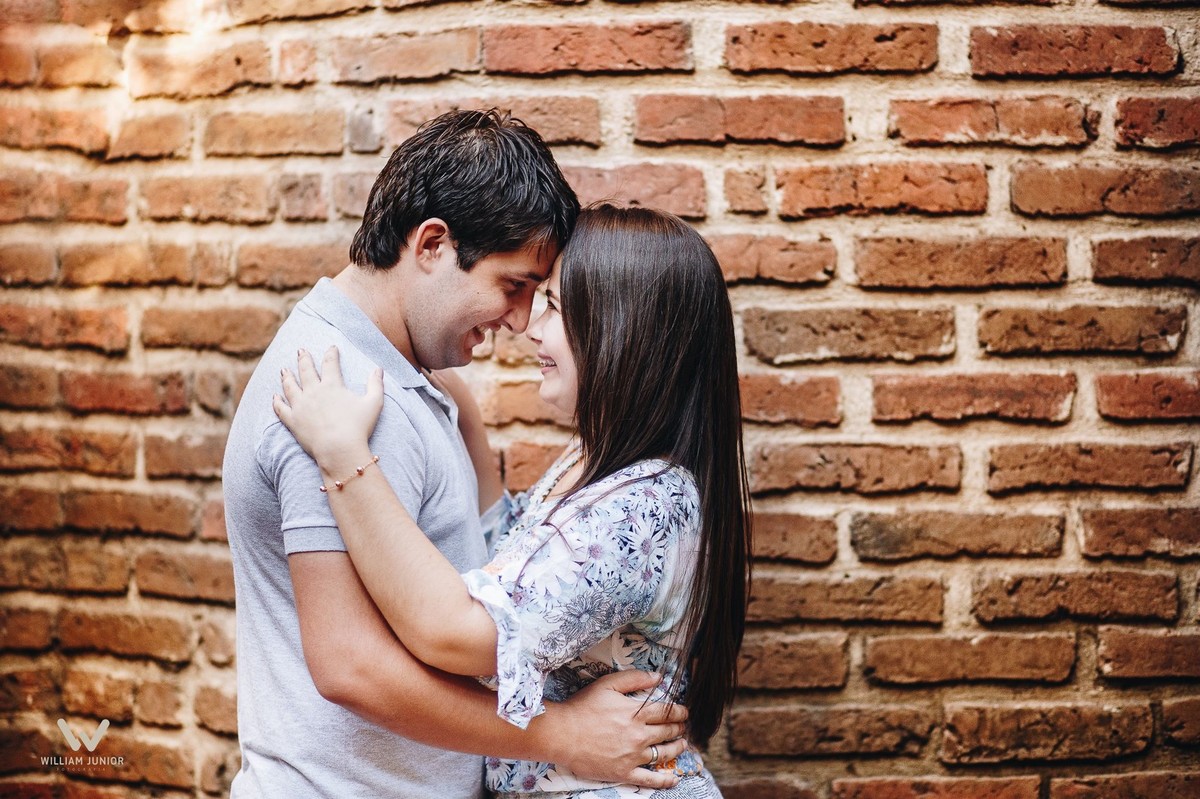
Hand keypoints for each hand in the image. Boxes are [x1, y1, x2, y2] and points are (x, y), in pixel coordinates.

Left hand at [273, 347, 383, 471]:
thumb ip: (376, 385)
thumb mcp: (374, 404)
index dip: (331, 353)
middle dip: (304, 358)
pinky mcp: (293, 421)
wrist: (339, 449)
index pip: (330, 363)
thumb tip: (378, 369)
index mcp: (332, 385)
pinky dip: (277, 401)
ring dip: (287, 376)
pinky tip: (275, 396)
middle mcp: (313, 392)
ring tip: (284, 370)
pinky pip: (281, 408)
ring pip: (290, 386)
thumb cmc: (359, 427)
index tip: (332, 347)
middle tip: (301, 350)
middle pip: (306, 370)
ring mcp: (300, 406)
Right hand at [551, 670, 688, 789]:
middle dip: (679, 728)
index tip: (683, 711)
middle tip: (683, 726)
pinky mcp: (623, 772)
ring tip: (682, 744)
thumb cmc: (582, 707)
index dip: (679, 711)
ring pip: (664, 753)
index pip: (666, 711)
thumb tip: (658, 677)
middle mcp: (638, 735)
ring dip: (677, 748)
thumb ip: (634, 679)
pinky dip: (664, 780)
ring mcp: (632, 756)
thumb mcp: (607, 684)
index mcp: (636, 713)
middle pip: (668, 731)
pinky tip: (674, 779)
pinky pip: (649, 779)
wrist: (561, 734)